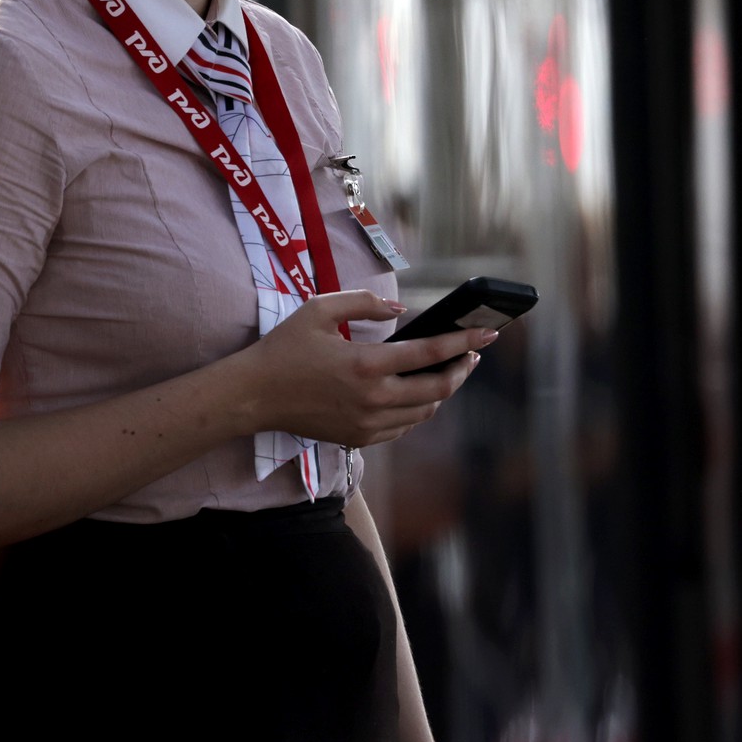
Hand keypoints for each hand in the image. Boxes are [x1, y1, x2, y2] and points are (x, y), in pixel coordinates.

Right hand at [234, 290, 495, 446]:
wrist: (254, 396)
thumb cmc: (283, 349)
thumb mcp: (317, 310)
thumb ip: (362, 303)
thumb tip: (400, 310)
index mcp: (366, 363)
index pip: (430, 353)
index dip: (464, 342)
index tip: (487, 335)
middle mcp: (373, 397)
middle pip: (438, 388)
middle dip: (461, 369)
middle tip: (470, 355)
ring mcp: (368, 423)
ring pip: (425, 411)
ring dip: (442, 391)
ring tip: (446, 372)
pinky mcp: (359, 438)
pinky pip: (403, 426)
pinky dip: (418, 410)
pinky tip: (416, 394)